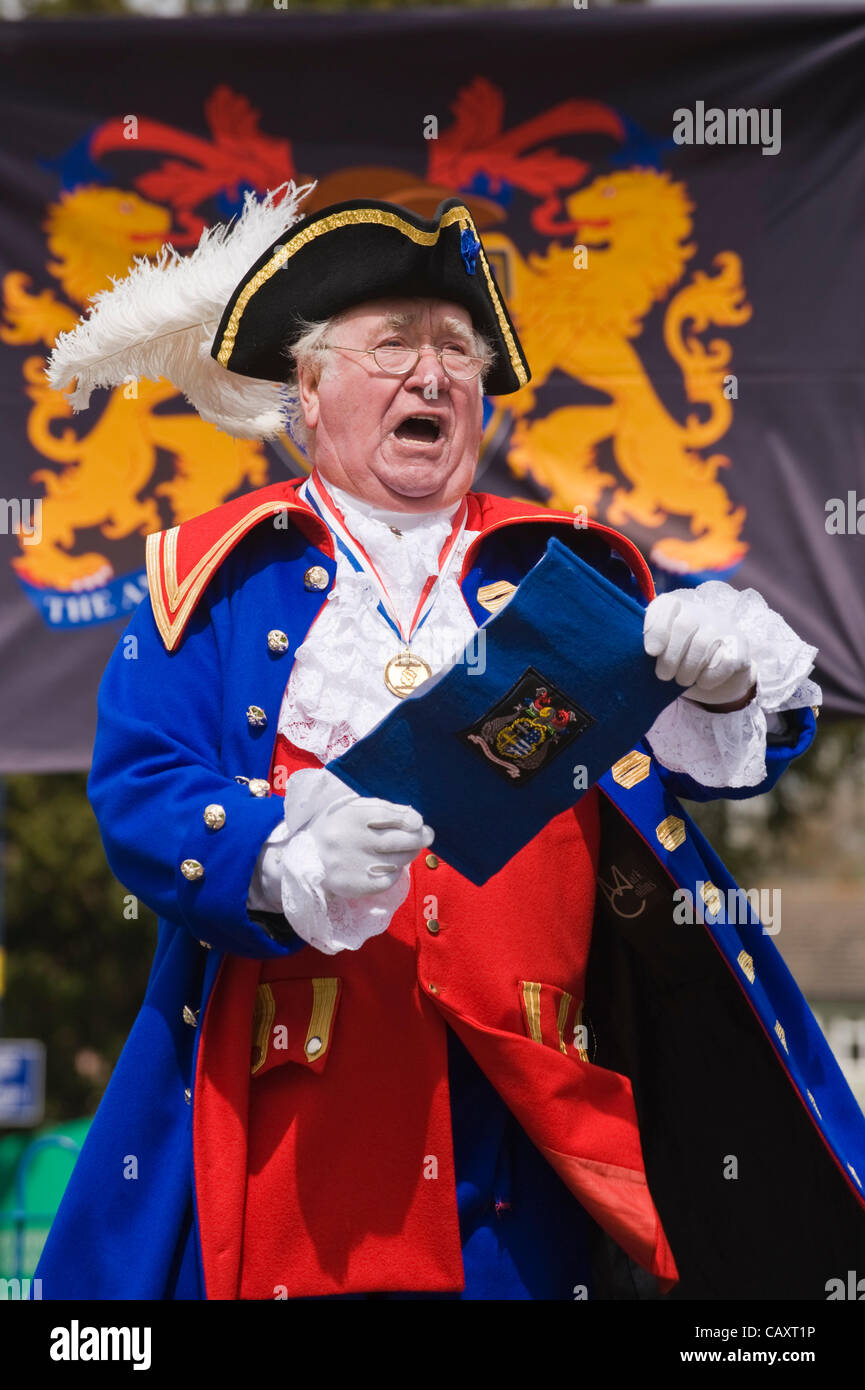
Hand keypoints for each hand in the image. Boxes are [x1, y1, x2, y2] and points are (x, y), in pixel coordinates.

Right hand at [308, 792, 433, 899]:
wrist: (307, 856)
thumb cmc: (339, 827)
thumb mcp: (354, 809)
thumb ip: (384, 810)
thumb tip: (416, 821)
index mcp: (349, 814)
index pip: (387, 815)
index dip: (408, 819)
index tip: (418, 822)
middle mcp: (349, 839)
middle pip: (397, 840)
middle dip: (418, 838)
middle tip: (427, 835)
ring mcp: (351, 864)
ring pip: (396, 860)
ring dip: (408, 854)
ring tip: (408, 848)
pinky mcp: (354, 885)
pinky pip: (388, 879)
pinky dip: (395, 871)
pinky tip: (391, 864)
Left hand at [644, 592, 756, 707]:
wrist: (715, 667)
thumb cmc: (678, 657)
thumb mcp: (660, 649)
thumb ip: (649, 646)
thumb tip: (639, 655)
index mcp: (676, 607)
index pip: (665, 606)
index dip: (656, 628)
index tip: (651, 652)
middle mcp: (700, 611)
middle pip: (684, 626)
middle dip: (671, 656)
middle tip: (663, 675)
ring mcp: (722, 626)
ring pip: (703, 643)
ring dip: (689, 668)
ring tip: (682, 680)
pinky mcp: (739, 645)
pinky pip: (725, 660)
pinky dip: (711, 676)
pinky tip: (703, 682)